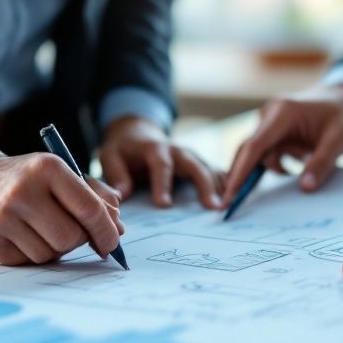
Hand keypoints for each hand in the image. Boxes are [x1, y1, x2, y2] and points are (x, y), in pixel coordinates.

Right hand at [0, 146, 123, 265]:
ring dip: (54, 248)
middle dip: (78, 240)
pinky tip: (24, 235)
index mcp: (48, 168)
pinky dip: (32, 254)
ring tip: (42, 229)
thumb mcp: (61, 173)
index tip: (112, 243)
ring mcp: (3, 216)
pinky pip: (27, 261)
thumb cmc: (29, 179)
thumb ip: (96, 196)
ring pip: (50, 254)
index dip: (106, 231)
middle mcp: (23, 191)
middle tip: (72, 232)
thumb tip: (117, 228)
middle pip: (70, 237)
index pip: (89, 208)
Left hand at [99, 116, 223, 208]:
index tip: (164, 205)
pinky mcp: (199, 164)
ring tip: (227, 208)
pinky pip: (215, 174)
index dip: (163, 184)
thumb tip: (122, 195)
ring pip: (210, 169)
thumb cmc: (123, 149)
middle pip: (195, 165)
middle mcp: (178, 151)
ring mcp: (192, 157)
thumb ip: (116, 174)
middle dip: (205, 185)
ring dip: (220, 187)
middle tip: (212, 207)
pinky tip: (232, 201)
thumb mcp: (110, 156)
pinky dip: (225, 186)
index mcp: (155, 149)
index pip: (161, 166)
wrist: (138, 134)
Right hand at [224, 83, 342, 203]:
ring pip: (257, 154)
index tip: (231, 194)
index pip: (254, 146)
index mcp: (281, 113)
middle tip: (234, 203)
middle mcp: (269, 116)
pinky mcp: (273, 132)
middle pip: (248, 151)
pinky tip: (291, 171)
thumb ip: (322, 163)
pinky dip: (275, 166)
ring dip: (269, 170)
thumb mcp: (339, 139)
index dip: (241, 172)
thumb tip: (305, 189)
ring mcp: (269, 123)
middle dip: (241, 177)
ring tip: (289, 175)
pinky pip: (266, 154)